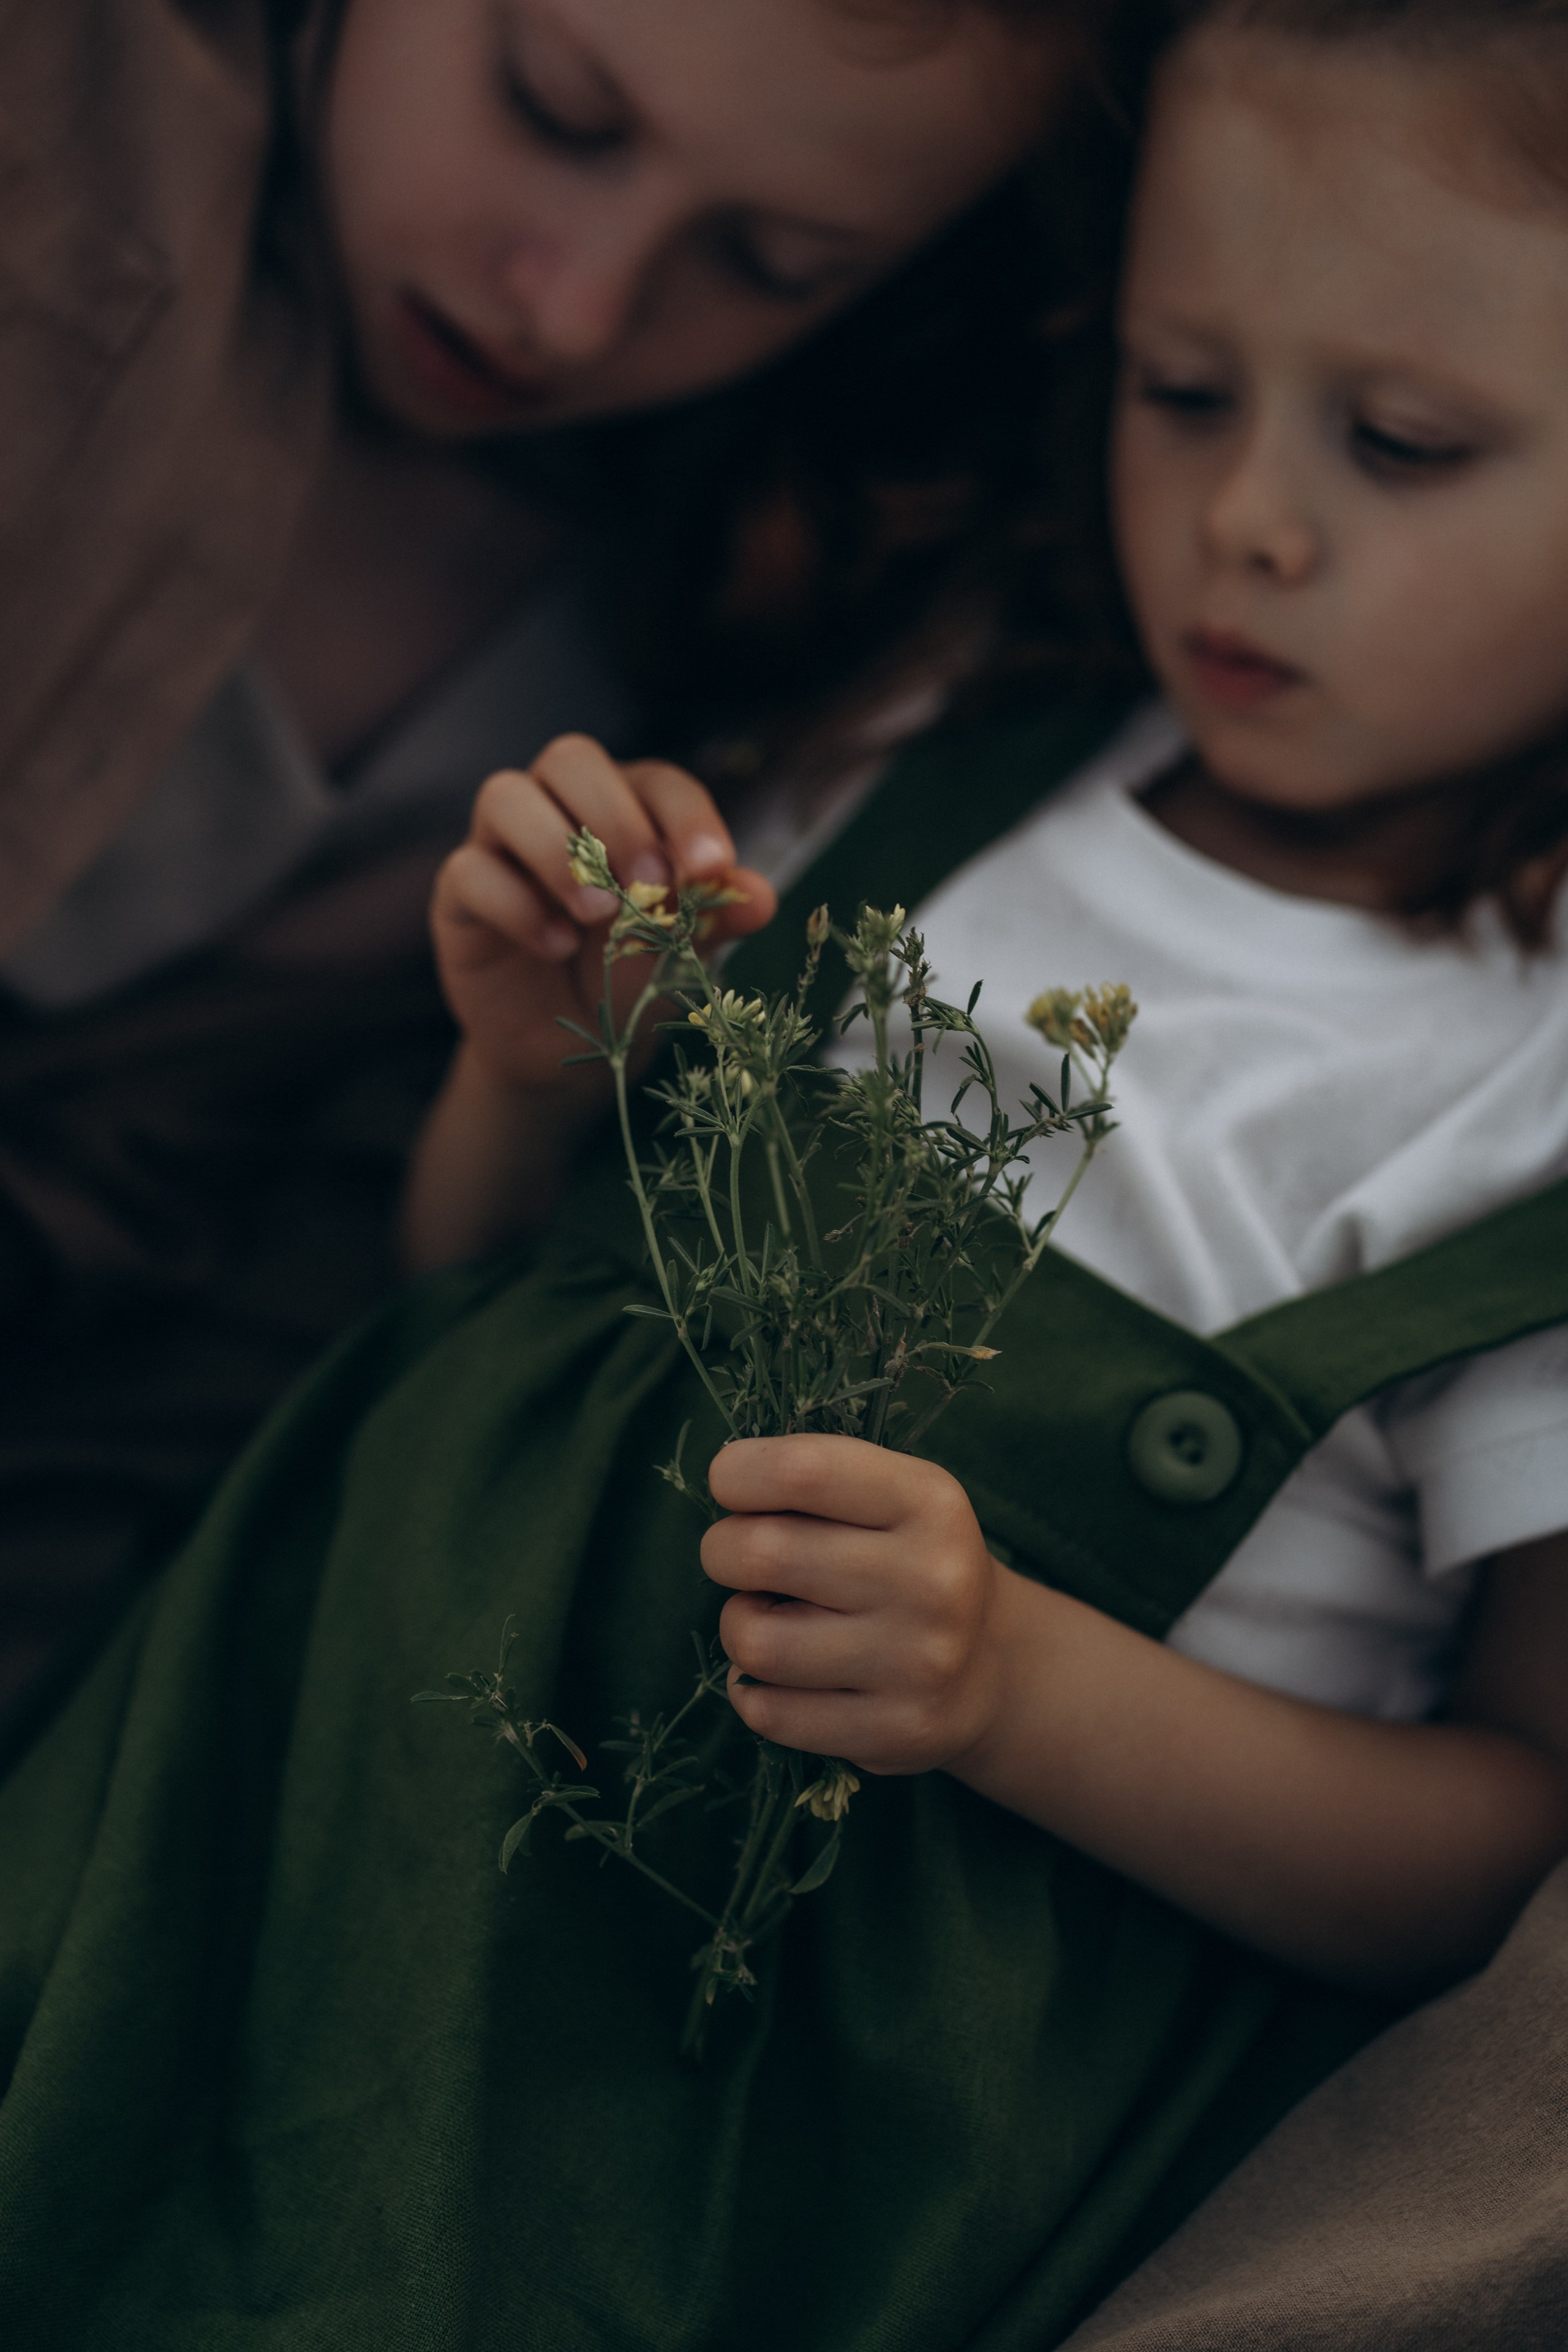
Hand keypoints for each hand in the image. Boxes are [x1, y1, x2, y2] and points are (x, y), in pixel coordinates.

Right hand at [430, 734, 775, 1095]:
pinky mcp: (459, 894)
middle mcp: (559, 809)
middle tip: (649, 886)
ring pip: (505, 796)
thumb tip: (762, 898)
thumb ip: (713, 920)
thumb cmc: (628, 983)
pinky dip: (515, 905)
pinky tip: (556, 946)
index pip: (656, 781)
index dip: (686, 815)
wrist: (566, 1051)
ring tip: (596, 916)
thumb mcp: (679, 955)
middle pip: (569, 759)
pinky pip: (469, 871)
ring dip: (556, 850)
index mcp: (627, 808)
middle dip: (615, 817)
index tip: (714, 867)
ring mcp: (502, 846)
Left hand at [701, 1435, 1004, 1775]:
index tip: (731, 1485)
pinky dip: (751, 1692)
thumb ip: (816, 1483)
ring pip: (756, 1644)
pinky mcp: (895, 1731)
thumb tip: (725, 1486)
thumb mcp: (893, 1495)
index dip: (739, 1474)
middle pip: (762, 1554)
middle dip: (723, 1551)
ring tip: (766, 1619)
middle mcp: (933, 1582)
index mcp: (930, 1503)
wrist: (991, 1663)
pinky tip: (782, 1675)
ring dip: (739, 1626)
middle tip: (738, 1557)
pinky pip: (768, 1713)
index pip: (802, 1471)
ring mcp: (917, 1664)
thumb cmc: (909, 1560)